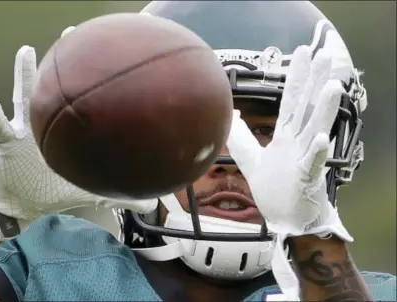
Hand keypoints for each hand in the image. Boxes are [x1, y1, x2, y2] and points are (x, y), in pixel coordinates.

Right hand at [0, 27, 155, 221]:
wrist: (25, 204)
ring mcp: (24, 131)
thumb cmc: (55, 192)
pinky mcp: (5, 144)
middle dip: (61, 65)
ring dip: (23, 76)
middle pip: (54, 89)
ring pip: (24, 98)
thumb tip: (153, 207)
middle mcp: (48, 124)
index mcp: (68, 132)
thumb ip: (121, 199)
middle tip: (71, 35)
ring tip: (27, 53)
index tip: (107, 55)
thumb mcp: (91, 193)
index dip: (91, 80)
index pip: (81, 102)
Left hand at [226, 46, 352, 299]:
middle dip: (314, 82)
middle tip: (324, 57)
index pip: (291, 102)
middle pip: (306, 108)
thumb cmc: (275, 190)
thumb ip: (241, 138)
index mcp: (285, 137)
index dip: (295, 78)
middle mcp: (297, 143)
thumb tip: (232, 116)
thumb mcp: (252, 160)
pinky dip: (316, 152)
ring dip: (322, 109)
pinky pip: (312, 164)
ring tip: (330, 87)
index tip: (301, 55)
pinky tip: (320, 138)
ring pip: (314, 130)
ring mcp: (304, 160)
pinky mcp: (307, 179)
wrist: (286, 221)